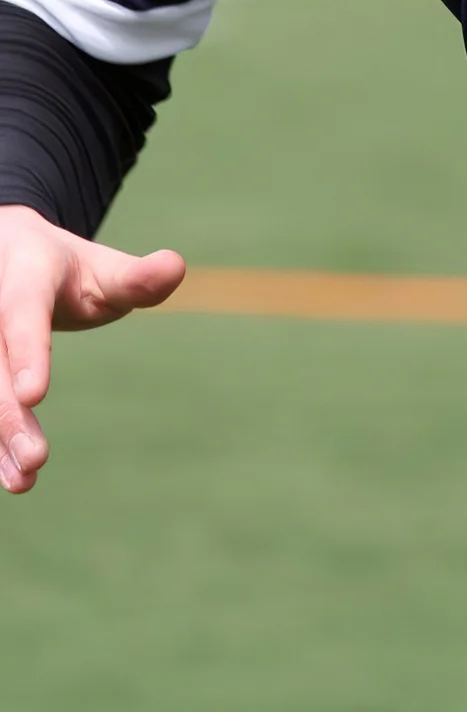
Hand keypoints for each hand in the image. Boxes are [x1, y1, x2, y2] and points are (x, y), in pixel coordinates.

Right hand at [0, 206, 184, 493]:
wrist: (12, 260)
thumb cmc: (69, 273)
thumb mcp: (103, 269)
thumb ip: (137, 277)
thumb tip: (176, 266)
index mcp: (24, 278)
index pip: (23, 315)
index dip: (29, 353)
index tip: (36, 395)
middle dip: (9, 416)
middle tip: (35, 458)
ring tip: (23, 480)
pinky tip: (10, 474)